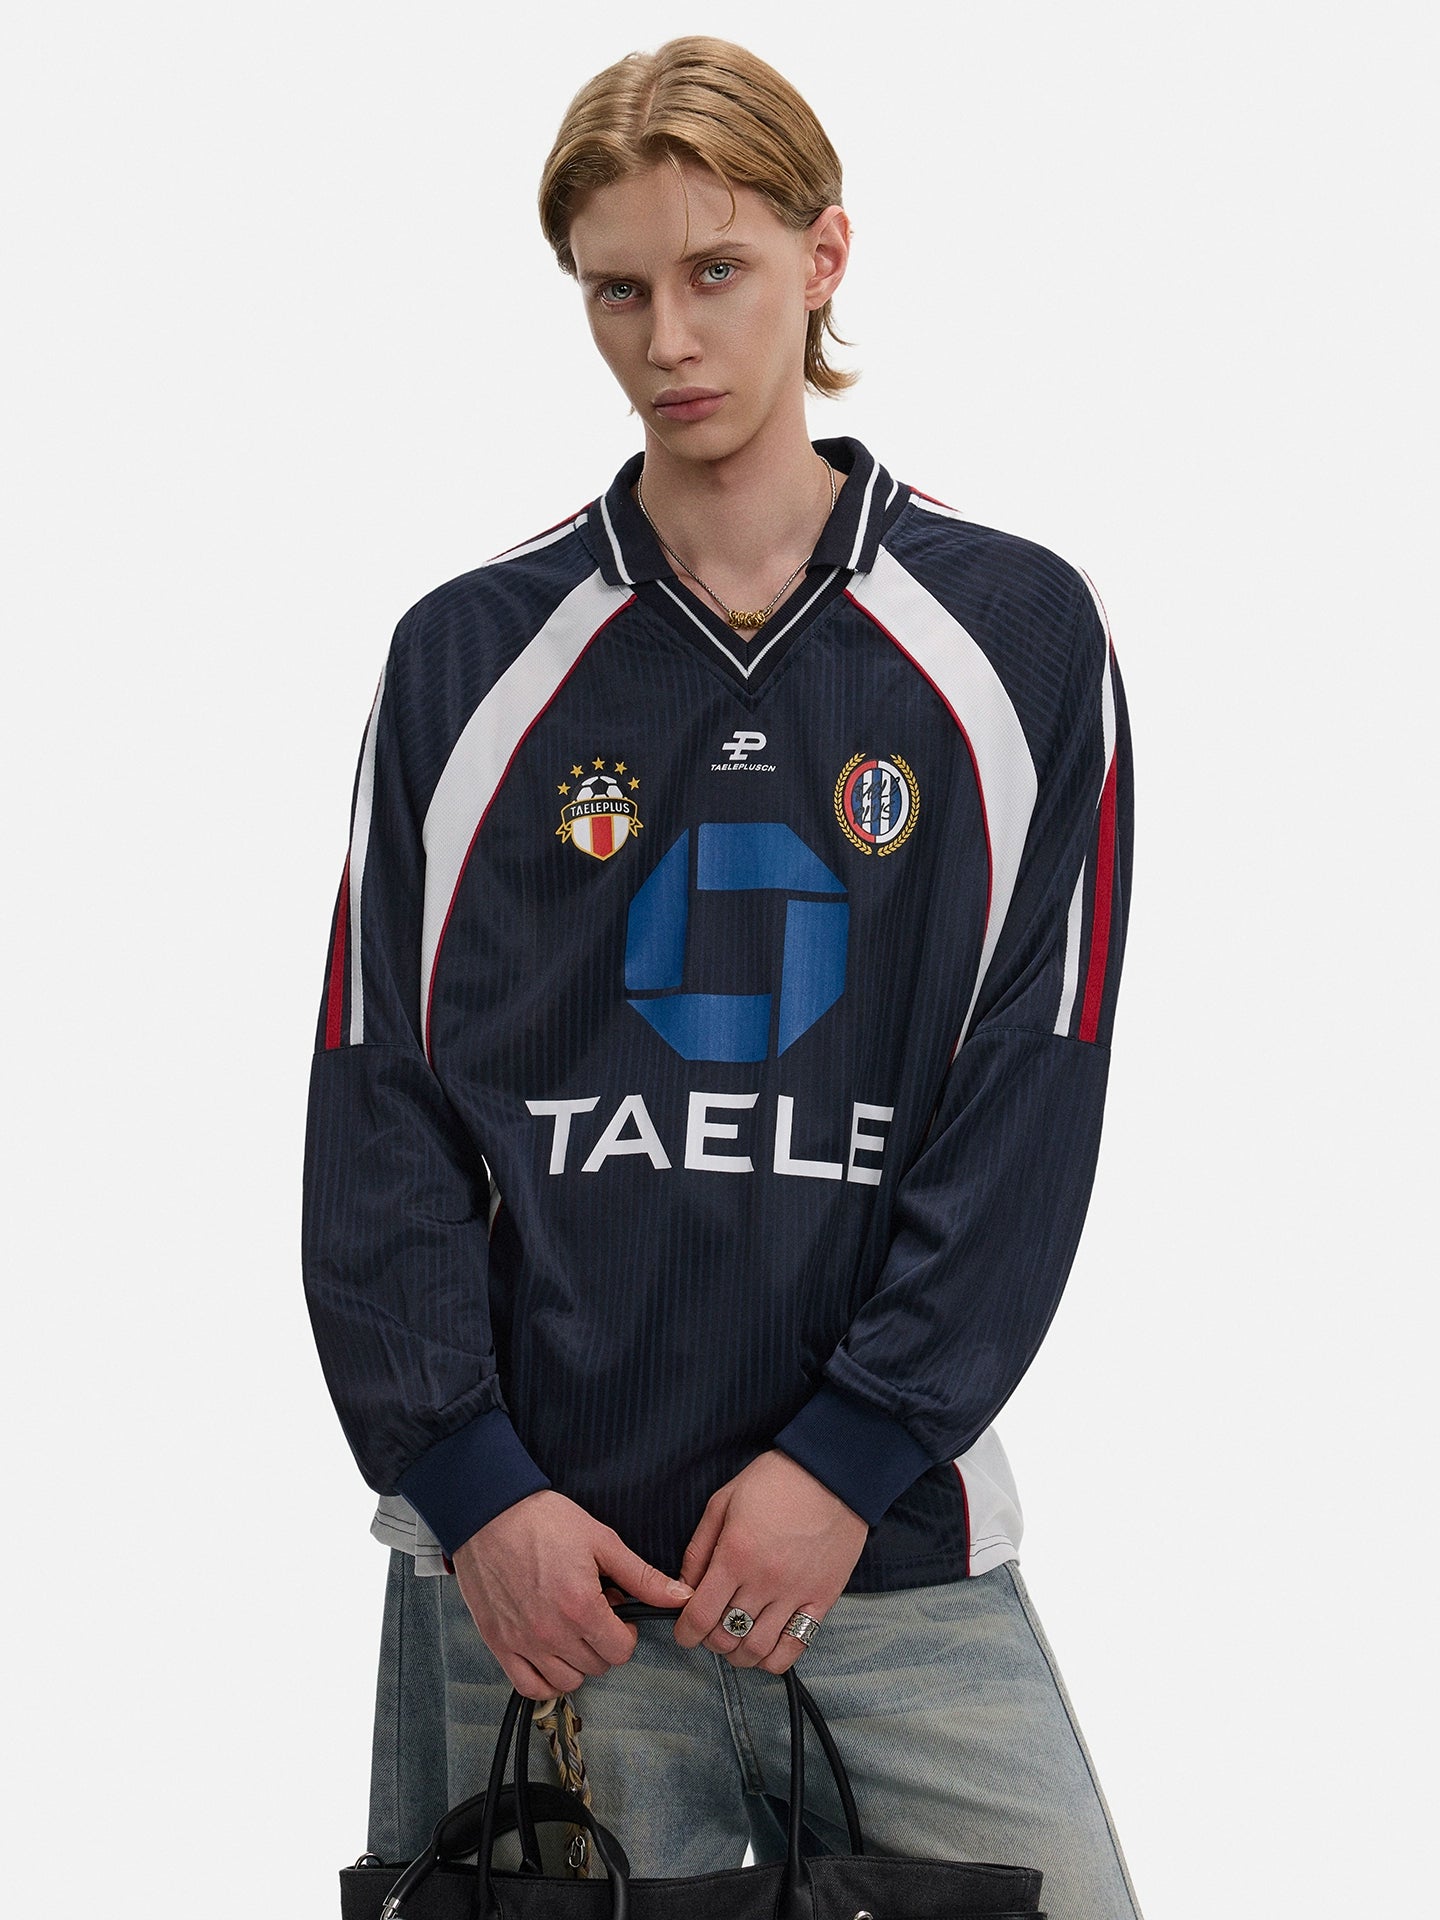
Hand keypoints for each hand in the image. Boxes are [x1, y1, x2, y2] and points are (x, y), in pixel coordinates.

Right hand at [452, 1489, 693, 1698]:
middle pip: (597, 1666)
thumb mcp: (601, 1540)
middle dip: (603, 1643)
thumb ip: (641, 1576)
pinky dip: (544, 1679)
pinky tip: (550, 1655)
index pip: (622, 1651)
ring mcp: (523, 1642)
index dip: (627, 1632)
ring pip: (567, 1681)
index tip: (618, 1613)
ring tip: (571, 1630)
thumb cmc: (543, 1521)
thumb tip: (679, 1596)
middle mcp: (552, 1633)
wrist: (489, 1512)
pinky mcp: (499, 1644)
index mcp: (581, 1607)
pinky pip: (529, 1687)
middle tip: (593, 1614)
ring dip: (577, 1662)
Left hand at [674, 1451, 868, 1674]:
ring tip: (736, 1639)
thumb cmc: (775, 1480)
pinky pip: (797, 1646)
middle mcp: (764, 1581)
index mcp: (735, 1555)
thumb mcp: (723, 1502)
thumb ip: (699, 1548)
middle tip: (710, 1628)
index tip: (684, 1631)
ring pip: (759, 1649)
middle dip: (710, 1641)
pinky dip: (776, 1659)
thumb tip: (685, 1587)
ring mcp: (796, 1593)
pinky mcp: (823, 1598)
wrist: (832, 1472)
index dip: (685, 1633)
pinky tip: (766, 1647)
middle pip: (726, 1637)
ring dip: (739, 1654)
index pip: (700, 1617)